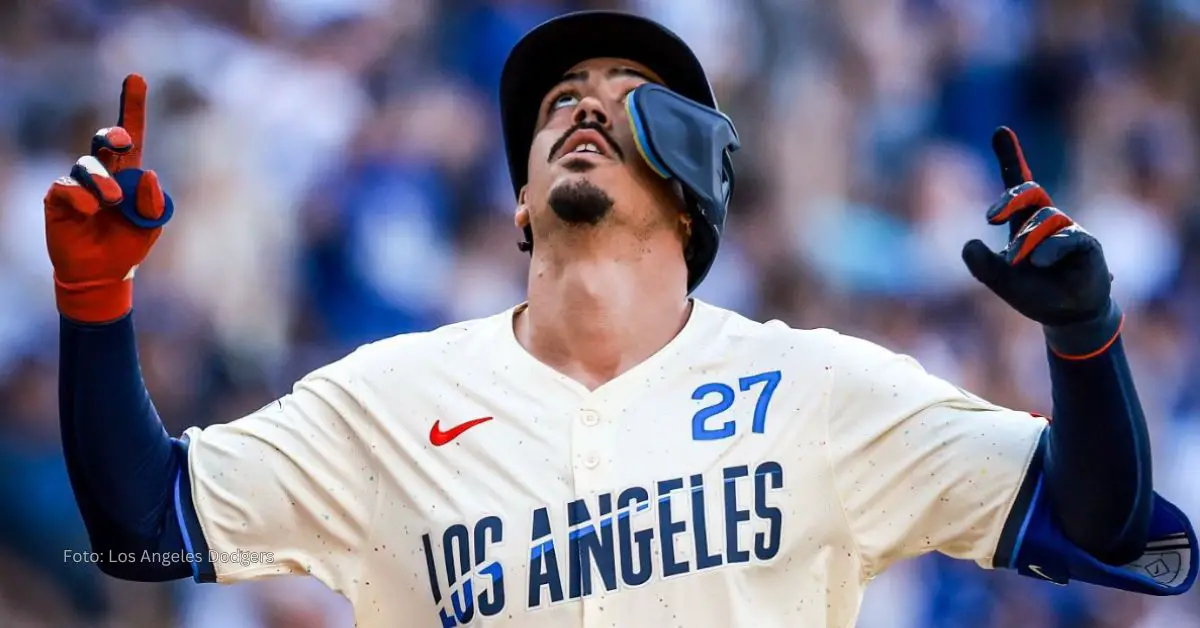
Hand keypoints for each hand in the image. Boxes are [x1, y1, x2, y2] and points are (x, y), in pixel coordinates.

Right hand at [44, 74, 173, 322]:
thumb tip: (148, 172)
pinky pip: (66, 188)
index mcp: (129, 173)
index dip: (132, 106)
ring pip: (87, 165)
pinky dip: (81, 198)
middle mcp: (103, 173)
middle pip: (104, 140)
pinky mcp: (58, 199)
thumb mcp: (151, 224)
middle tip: (122, 142)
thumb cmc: (128, 244)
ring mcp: (78, 184)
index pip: (130, 134)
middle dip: (112, 134)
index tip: (136, 78)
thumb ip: (154, 201)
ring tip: (112, 201)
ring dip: (102, 182)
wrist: (102, 274)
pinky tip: (89, 211)